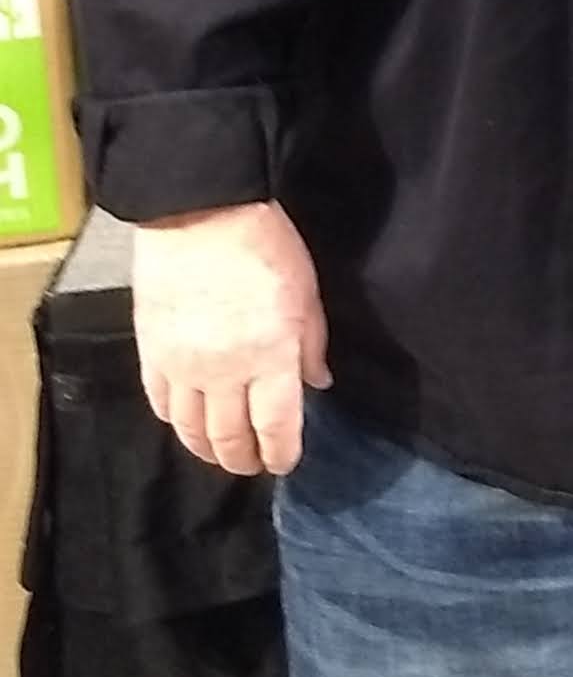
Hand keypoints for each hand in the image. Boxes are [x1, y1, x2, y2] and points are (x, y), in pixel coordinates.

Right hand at [132, 200, 330, 476]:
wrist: (199, 211)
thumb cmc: (265, 247)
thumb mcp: (307, 295)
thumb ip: (312, 345)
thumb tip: (317, 384)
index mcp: (270, 359)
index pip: (276, 427)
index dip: (280, 453)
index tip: (284, 463)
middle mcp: (224, 372)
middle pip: (230, 436)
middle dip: (243, 459)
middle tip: (252, 465)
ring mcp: (182, 364)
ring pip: (191, 428)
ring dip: (206, 449)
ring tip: (219, 454)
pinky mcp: (151, 350)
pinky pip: (160, 401)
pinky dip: (174, 420)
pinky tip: (184, 423)